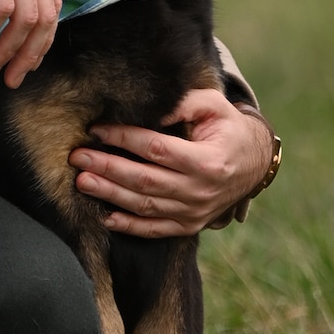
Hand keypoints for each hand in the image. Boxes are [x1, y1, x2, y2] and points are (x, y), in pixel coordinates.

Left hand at [68, 87, 274, 236]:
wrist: (255, 163)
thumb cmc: (229, 128)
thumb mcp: (213, 107)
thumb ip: (182, 103)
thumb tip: (150, 106)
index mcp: (208, 161)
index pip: (156, 148)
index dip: (124, 138)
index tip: (97, 129)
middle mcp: (200, 191)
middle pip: (144, 180)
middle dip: (107, 168)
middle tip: (78, 158)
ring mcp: (195, 212)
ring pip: (145, 205)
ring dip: (110, 195)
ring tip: (82, 182)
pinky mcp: (189, 225)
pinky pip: (155, 230)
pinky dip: (129, 226)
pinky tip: (105, 217)